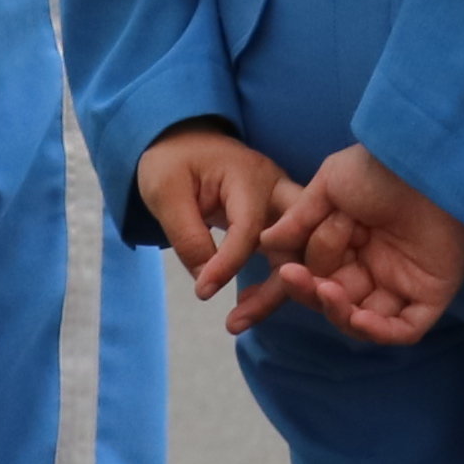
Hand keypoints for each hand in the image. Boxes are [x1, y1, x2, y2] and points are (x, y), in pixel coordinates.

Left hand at [132, 120, 298, 305]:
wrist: (182, 140)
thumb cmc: (173, 161)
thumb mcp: (166, 193)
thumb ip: (187, 236)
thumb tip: (206, 281)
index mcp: (250, 177)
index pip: (251, 228)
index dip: (229, 264)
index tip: (203, 292)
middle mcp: (278, 191)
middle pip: (296, 242)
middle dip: (279, 285)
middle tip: (239, 321)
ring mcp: (281, 207)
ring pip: (295, 255)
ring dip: (274, 292)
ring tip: (237, 323)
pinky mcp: (277, 222)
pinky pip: (284, 255)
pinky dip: (270, 282)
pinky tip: (245, 304)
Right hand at [248, 143, 463, 345]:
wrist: (426, 164)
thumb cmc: (380, 168)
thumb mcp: (330, 185)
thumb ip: (299, 219)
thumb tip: (267, 242)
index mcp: (354, 241)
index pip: (320, 275)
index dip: (301, 279)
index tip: (285, 268)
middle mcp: (376, 264)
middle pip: (336, 298)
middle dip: (313, 292)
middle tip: (298, 275)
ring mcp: (403, 282)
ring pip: (364, 319)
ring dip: (339, 313)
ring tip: (327, 290)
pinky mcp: (431, 295)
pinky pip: (403, 329)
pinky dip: (378, 332)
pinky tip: (357, 317)